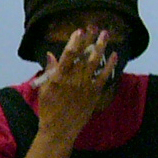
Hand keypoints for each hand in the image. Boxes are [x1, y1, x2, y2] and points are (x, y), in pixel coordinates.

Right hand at [35, 26, 116, 142]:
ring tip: (105, 34)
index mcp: (58, 78)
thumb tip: (51, 55)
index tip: (79, 31)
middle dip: (90, 40)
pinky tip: (114, 55)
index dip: (74, 42)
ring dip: (101, 47)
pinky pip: (104, 76)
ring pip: (95, 62)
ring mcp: (85, 86)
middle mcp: (73, 80)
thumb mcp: (43, 90)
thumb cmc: (48, 110)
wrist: (59, 130)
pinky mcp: (94, 93)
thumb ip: (49, 72)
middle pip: (84, 55)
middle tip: (95, 26)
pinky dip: (110, 65)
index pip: (68, 56)